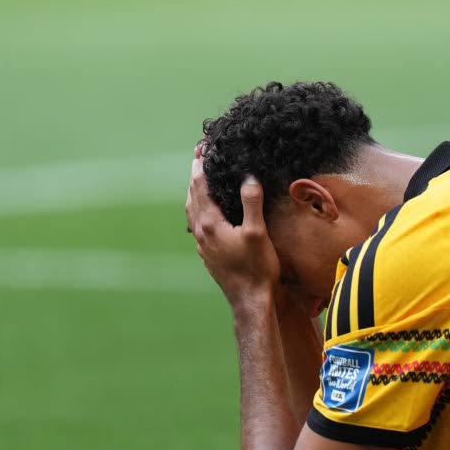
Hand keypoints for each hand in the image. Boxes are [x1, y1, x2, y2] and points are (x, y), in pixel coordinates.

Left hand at [185, 148, 280, 307]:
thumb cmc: (256, 268)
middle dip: (195, 175)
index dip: (201, 166)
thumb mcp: (257, 233)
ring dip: (194, 192)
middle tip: (198, 156)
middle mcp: (202, 233)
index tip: (202, 148)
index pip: (200, 187)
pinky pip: (197, 225)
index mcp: (211, 224)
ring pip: (192, 211)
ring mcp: (203, 245)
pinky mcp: (208, 254)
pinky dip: (198, 209)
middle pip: (193, 196)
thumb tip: (248, 177)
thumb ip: (251, 203)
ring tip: (198, 179)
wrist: (249, 301)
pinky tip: (206, 212)